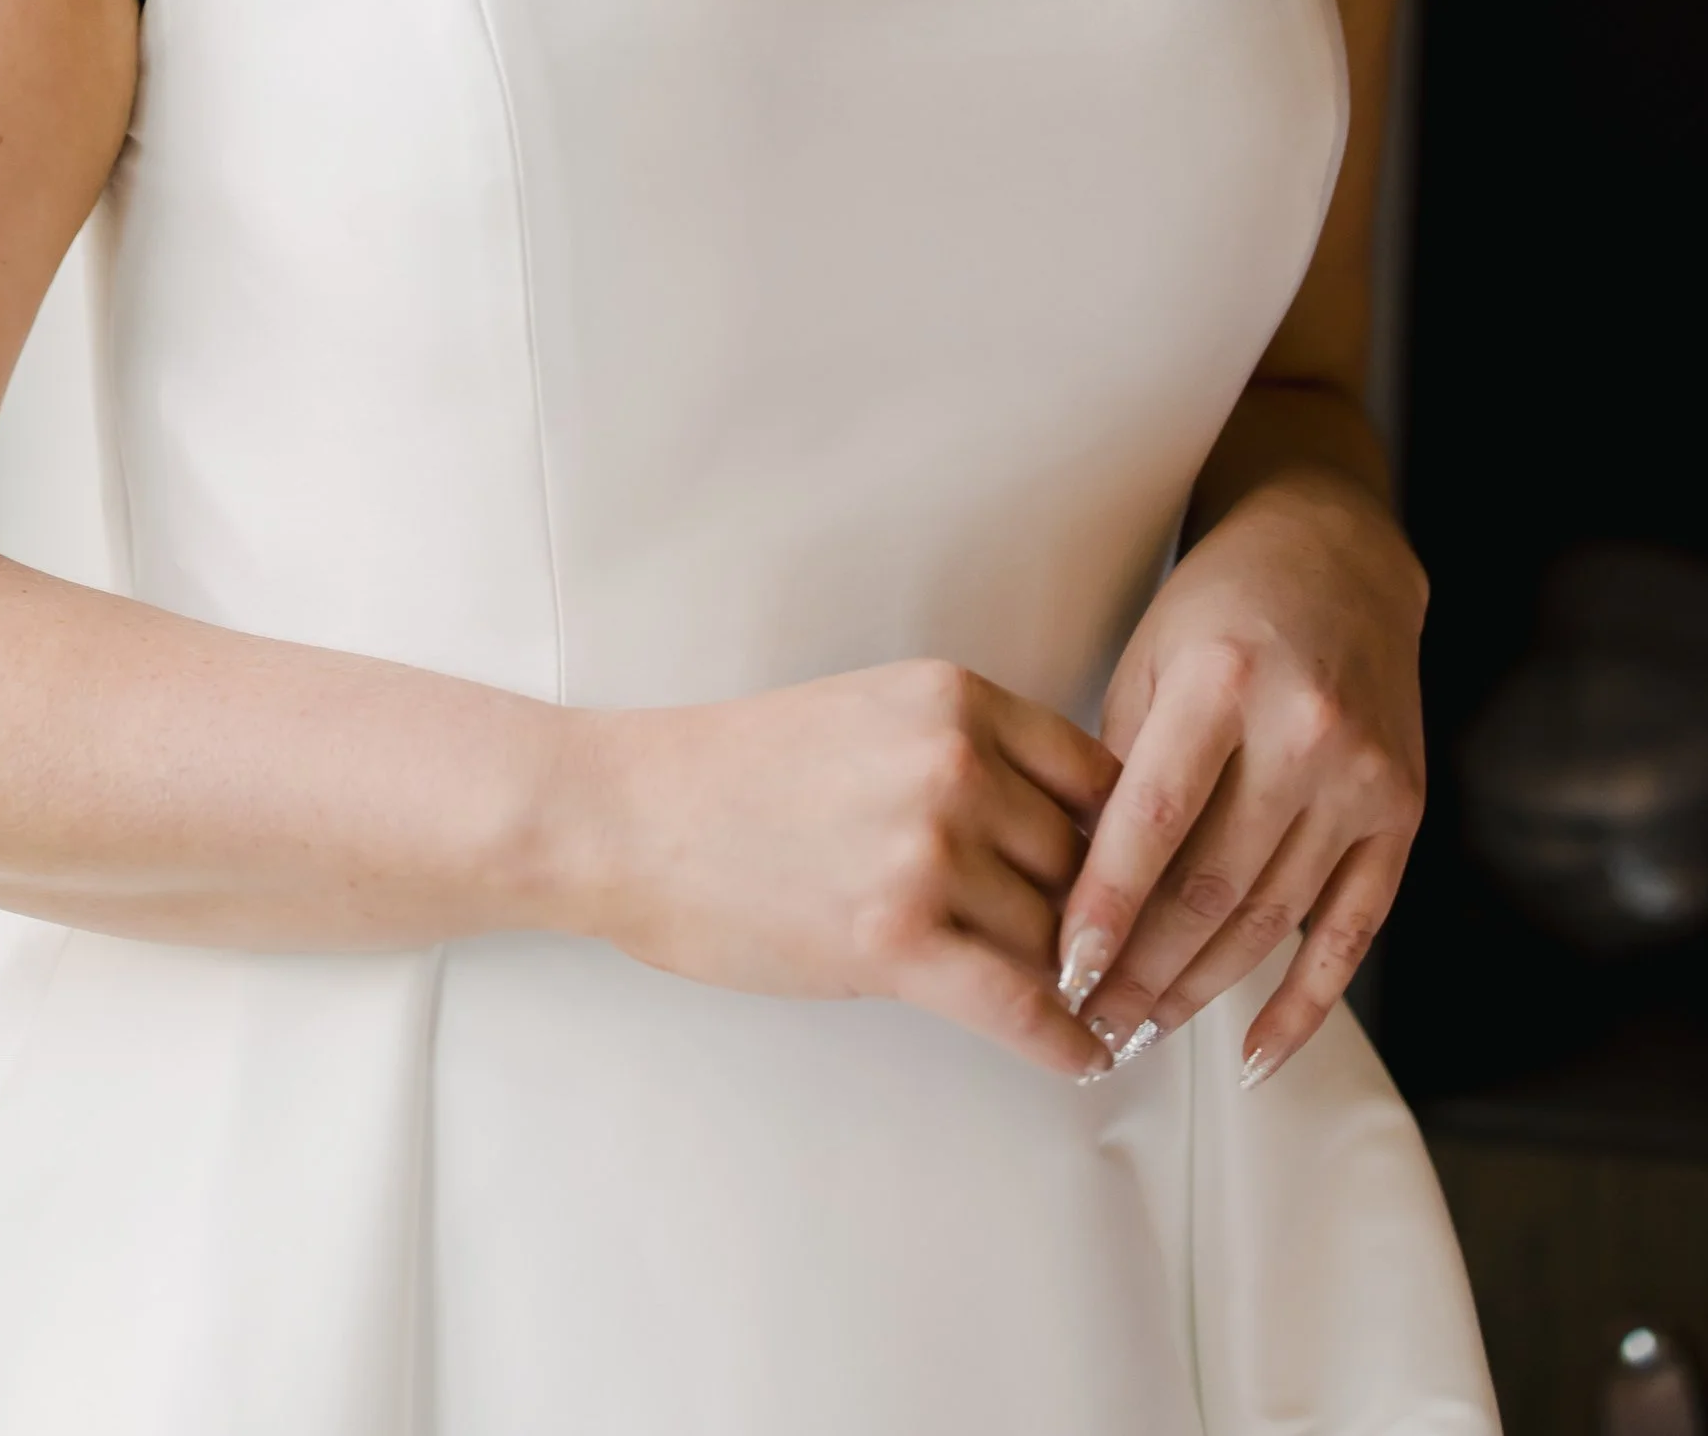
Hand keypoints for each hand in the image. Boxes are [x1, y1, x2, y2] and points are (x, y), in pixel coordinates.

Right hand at [551, 658, 1117, 1076]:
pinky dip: (1066, 1041)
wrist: (628, 816)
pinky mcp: (897, 938)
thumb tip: (1065, 841)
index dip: (1120, 841)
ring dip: (1065, 978)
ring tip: (1078, 1009)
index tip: (1127, 886)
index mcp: (953, 697)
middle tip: (1099, 962)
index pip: (1099, 776)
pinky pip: (1023, 1005)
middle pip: (1085, 860)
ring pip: (1056, 933)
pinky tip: (1084, 1057)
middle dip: (1088, 916)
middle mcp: (954, 762)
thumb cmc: (736, 776)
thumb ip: (968, 757)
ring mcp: (928, 849)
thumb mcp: (871, 718)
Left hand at [1056, 473, 1426, 1086]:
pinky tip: (1254, 1053)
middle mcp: (1305, 731)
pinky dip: (1301, 1003)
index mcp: (1225, 678)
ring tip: (1143, 1031)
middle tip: (1091, 1023)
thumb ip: (1121, 767)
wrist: (1338, 557)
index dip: (1106, 907)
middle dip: (1143, 969)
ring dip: (1202, 990)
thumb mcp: (1150, 659)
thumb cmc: (1219, 608)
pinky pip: (1350, 932)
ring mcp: (1364, 777)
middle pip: (1214, 886)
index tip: (1063, 970)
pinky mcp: (1403, 812)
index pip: (1155, 820)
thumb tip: (1076, 893)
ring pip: (1272, 919)